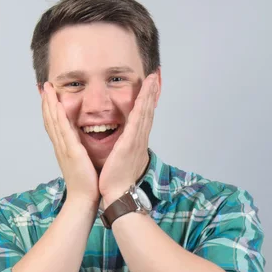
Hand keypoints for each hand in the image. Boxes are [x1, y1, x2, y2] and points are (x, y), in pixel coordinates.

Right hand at [42, 82, 99, 206]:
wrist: (84, 199)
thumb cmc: (86, 184)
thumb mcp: (82, 162)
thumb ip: (80, 151)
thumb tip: (82, 145)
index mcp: (64, 148)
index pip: (54, 124)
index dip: (50, 109)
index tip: (48, 95)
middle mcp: (61, 146)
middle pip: (50, 120)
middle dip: (46, 102)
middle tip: (44, 86)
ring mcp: (64, 149)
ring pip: (54, 122)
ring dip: (49, 104)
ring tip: (47, 89)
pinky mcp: (72, 152)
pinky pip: (64, 131)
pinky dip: (59, 117)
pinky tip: (58, 106)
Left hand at [99, 73, 157, 204]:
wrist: (118, 194)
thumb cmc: (116, 180)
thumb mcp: (120, 160)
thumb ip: (122, 149)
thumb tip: (121, 145)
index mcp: (135, 142)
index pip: (143, 117)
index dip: (147, 102)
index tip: (149, 88)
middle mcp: (139, 140)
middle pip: (147, 112)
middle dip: (151, 93)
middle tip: (154, 77)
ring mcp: (136, 141)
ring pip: (145, 113)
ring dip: (149, 95)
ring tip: (152, 80)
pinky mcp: (130, 144)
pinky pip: (137, 122)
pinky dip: (141, 108)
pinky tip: (143, 97)